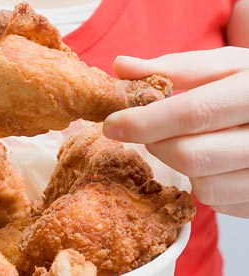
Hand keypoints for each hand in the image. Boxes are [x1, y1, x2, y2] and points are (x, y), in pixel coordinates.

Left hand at [103, 46, 248, 217]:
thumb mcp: (224, 67)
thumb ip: (175, 68)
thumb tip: (122, 67)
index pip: (193, 113)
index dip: (145, 122)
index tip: (112, 125)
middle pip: (191, 155)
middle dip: (157, 144)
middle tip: (150, 132)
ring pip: (202, 186)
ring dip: (179, 166)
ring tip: (187, 142)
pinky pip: (218, 202)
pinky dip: (202, 183)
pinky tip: (210, 161)